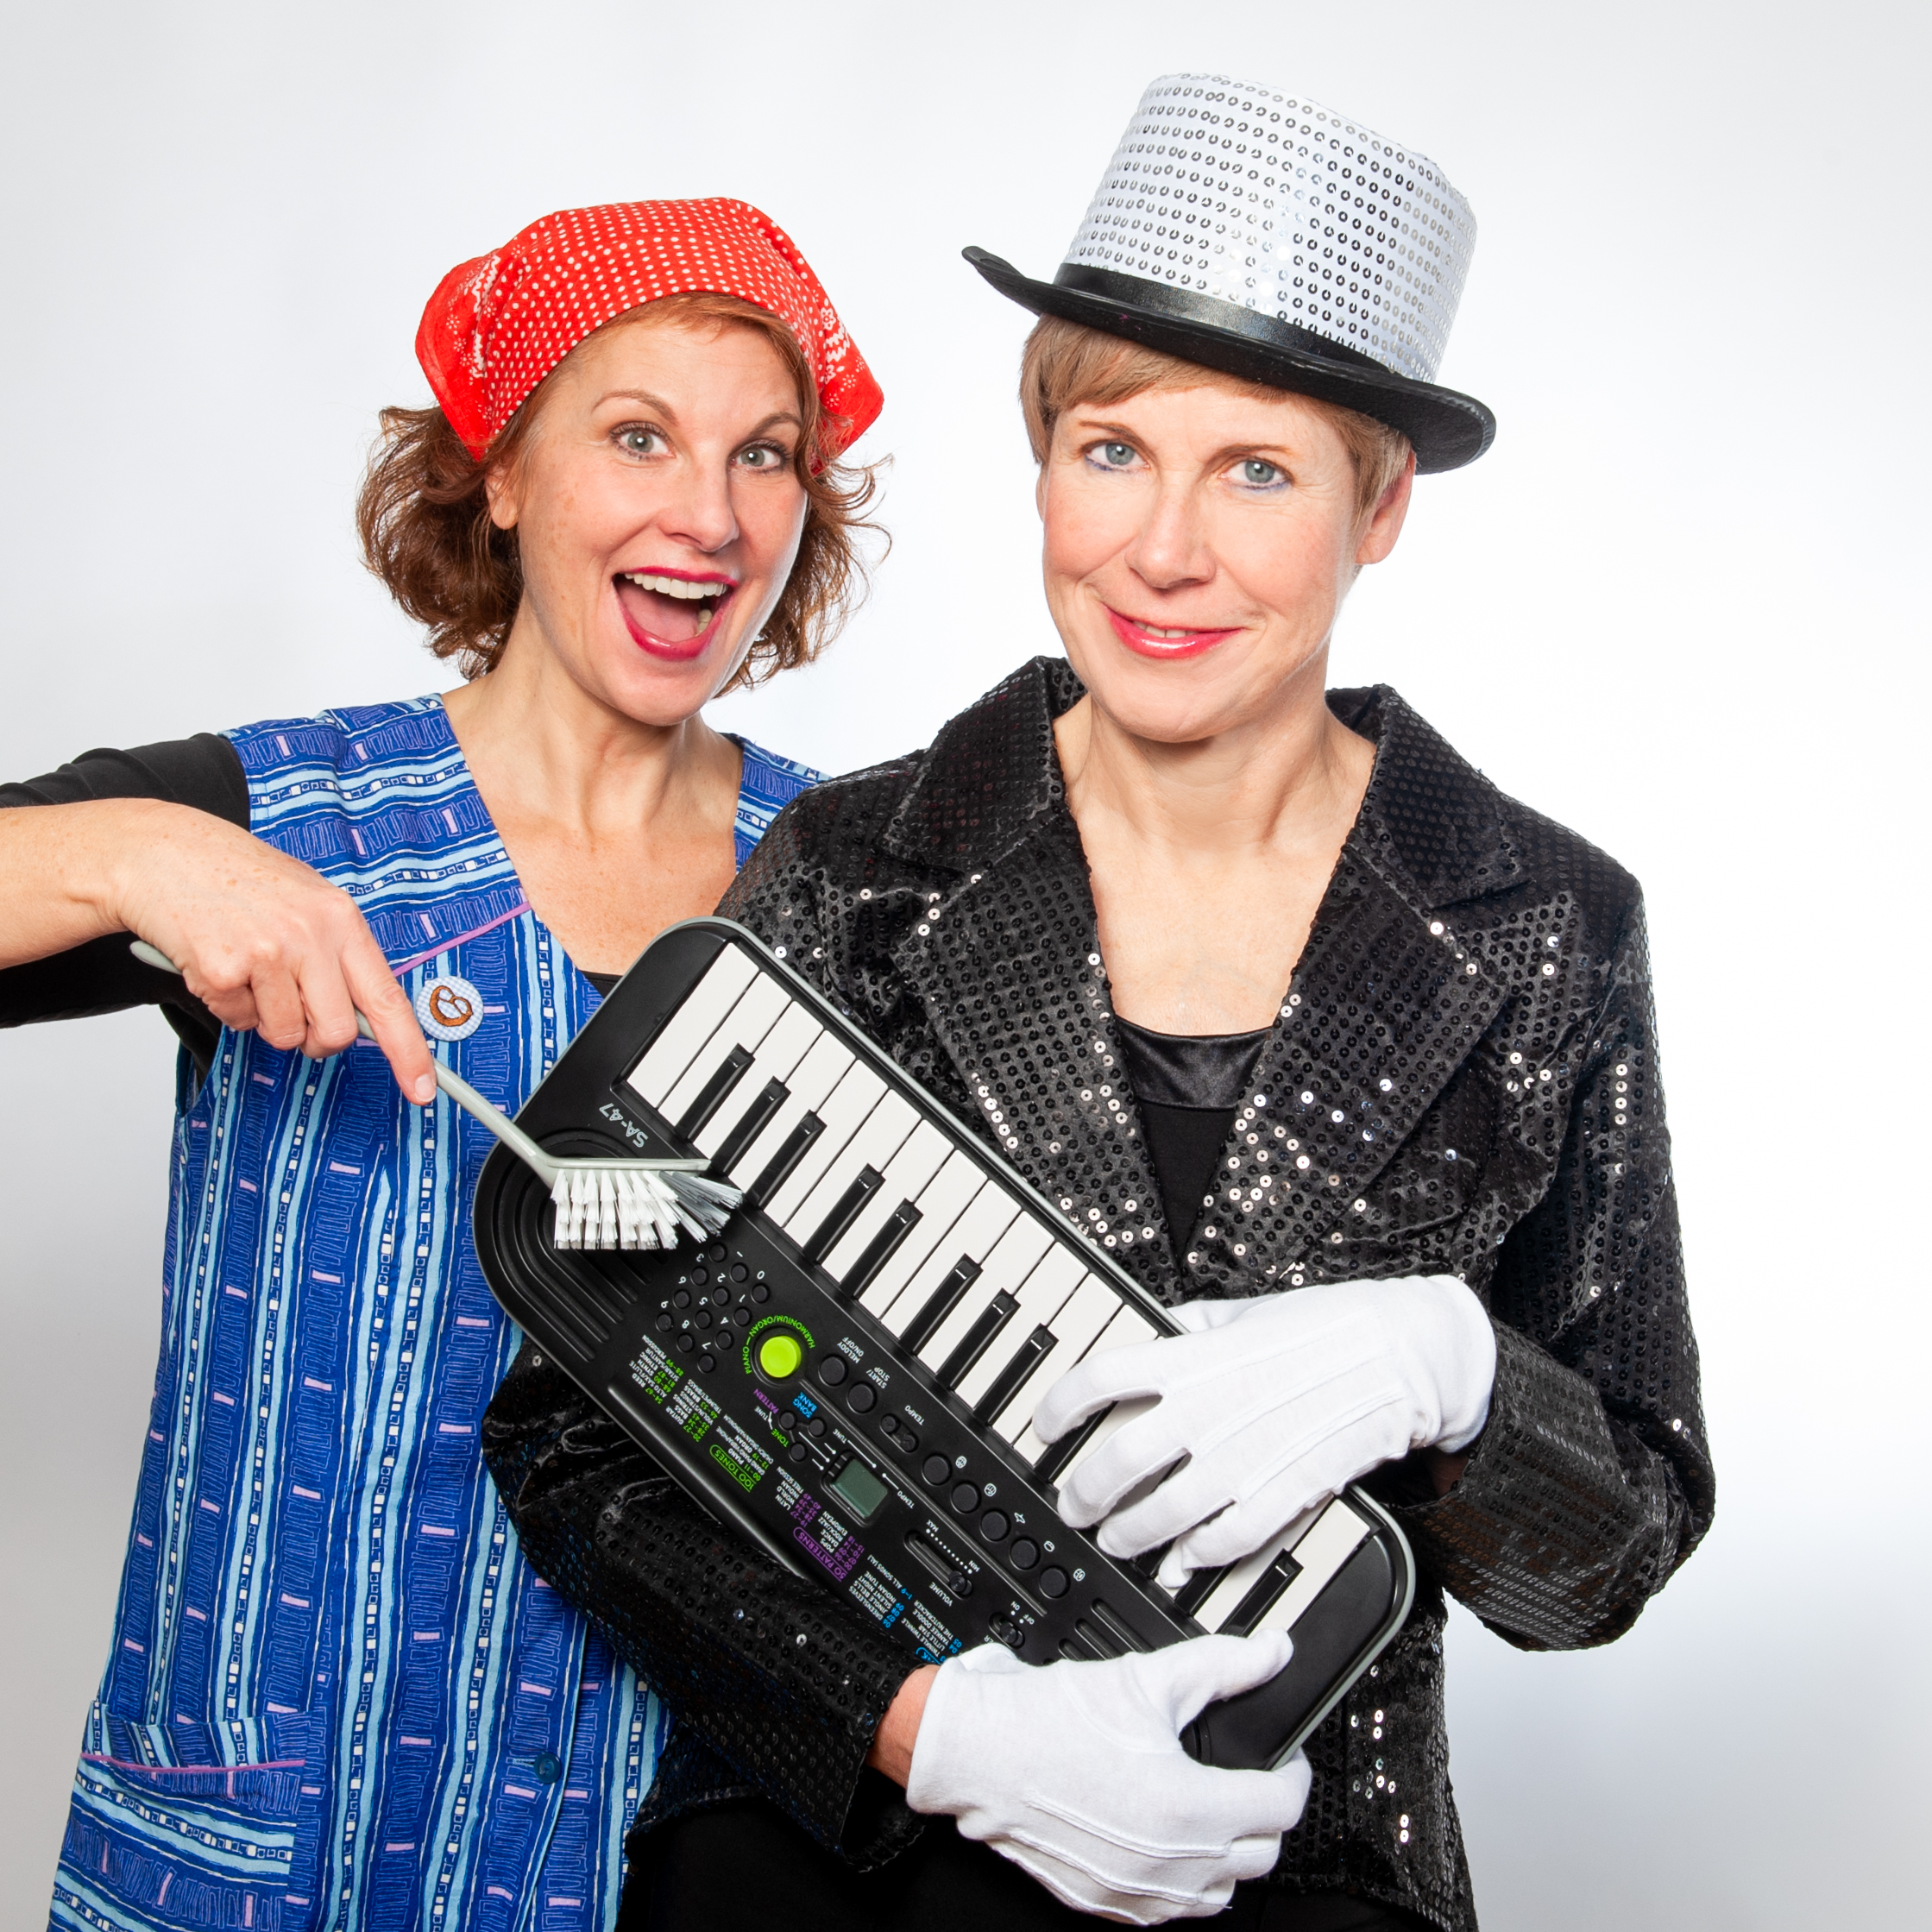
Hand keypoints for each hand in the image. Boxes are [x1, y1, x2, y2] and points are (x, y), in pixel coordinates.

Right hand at [9, 797, 436, 1102]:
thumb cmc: (241, 879)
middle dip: (315, 1038)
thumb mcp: (309, 900)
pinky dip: (226, 1005)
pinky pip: (236, 1021)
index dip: (408, 1051)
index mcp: (341, 919)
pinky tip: (218, 963)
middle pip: (334, 1033)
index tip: (421, 1089)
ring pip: (284, 1034)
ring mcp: (265, 953)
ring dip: (265, 1017)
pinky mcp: (221, 970)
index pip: (387, 998)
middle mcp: (309, 935)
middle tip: (293, 1009)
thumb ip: (339, 954)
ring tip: (248, 970)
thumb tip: (364, 1015)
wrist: (165, 854)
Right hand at [907, 1634, 1308, 1923]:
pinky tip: (1169, 1839)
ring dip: (1230, 1851)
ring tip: (1210, 1805)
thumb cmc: (1049, 1720)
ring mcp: (1140, 1891)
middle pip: (1262, 1854)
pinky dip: (1186, 1878)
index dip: (1292, 1773)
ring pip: (1222, 1891)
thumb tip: (1271, 1653)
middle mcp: (1170, 1862)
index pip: (1282, 1807)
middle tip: (1248, 1774)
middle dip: (1265, 1811)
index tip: (1283, 1756)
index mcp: (1187, 1807)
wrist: (979, 1753)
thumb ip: (1222, 1665)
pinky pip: (1174, 1907)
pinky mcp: (1110, 1903)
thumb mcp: (1147, 1677)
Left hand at [1035, 1277, 1494, 1585]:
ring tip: (1116, 1539)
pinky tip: (1180, 1562)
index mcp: (1197, 1357)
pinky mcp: (1287, 1492)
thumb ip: (1190, 1329)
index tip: (1046, 1424)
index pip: (1102, 1378)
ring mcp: (1249, 1456)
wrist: (1401, 1356)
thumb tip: (1151, 1333)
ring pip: (1164, 1513)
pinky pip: (1226, 1540)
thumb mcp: (1243, 1313)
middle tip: (1073, 1503)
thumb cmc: (1324, 1327)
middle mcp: (1213, 1408)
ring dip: (1129, 1534)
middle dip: (1084, 1491)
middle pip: (1119, 1461)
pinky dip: (1196, 1557)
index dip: (1060, 1405)